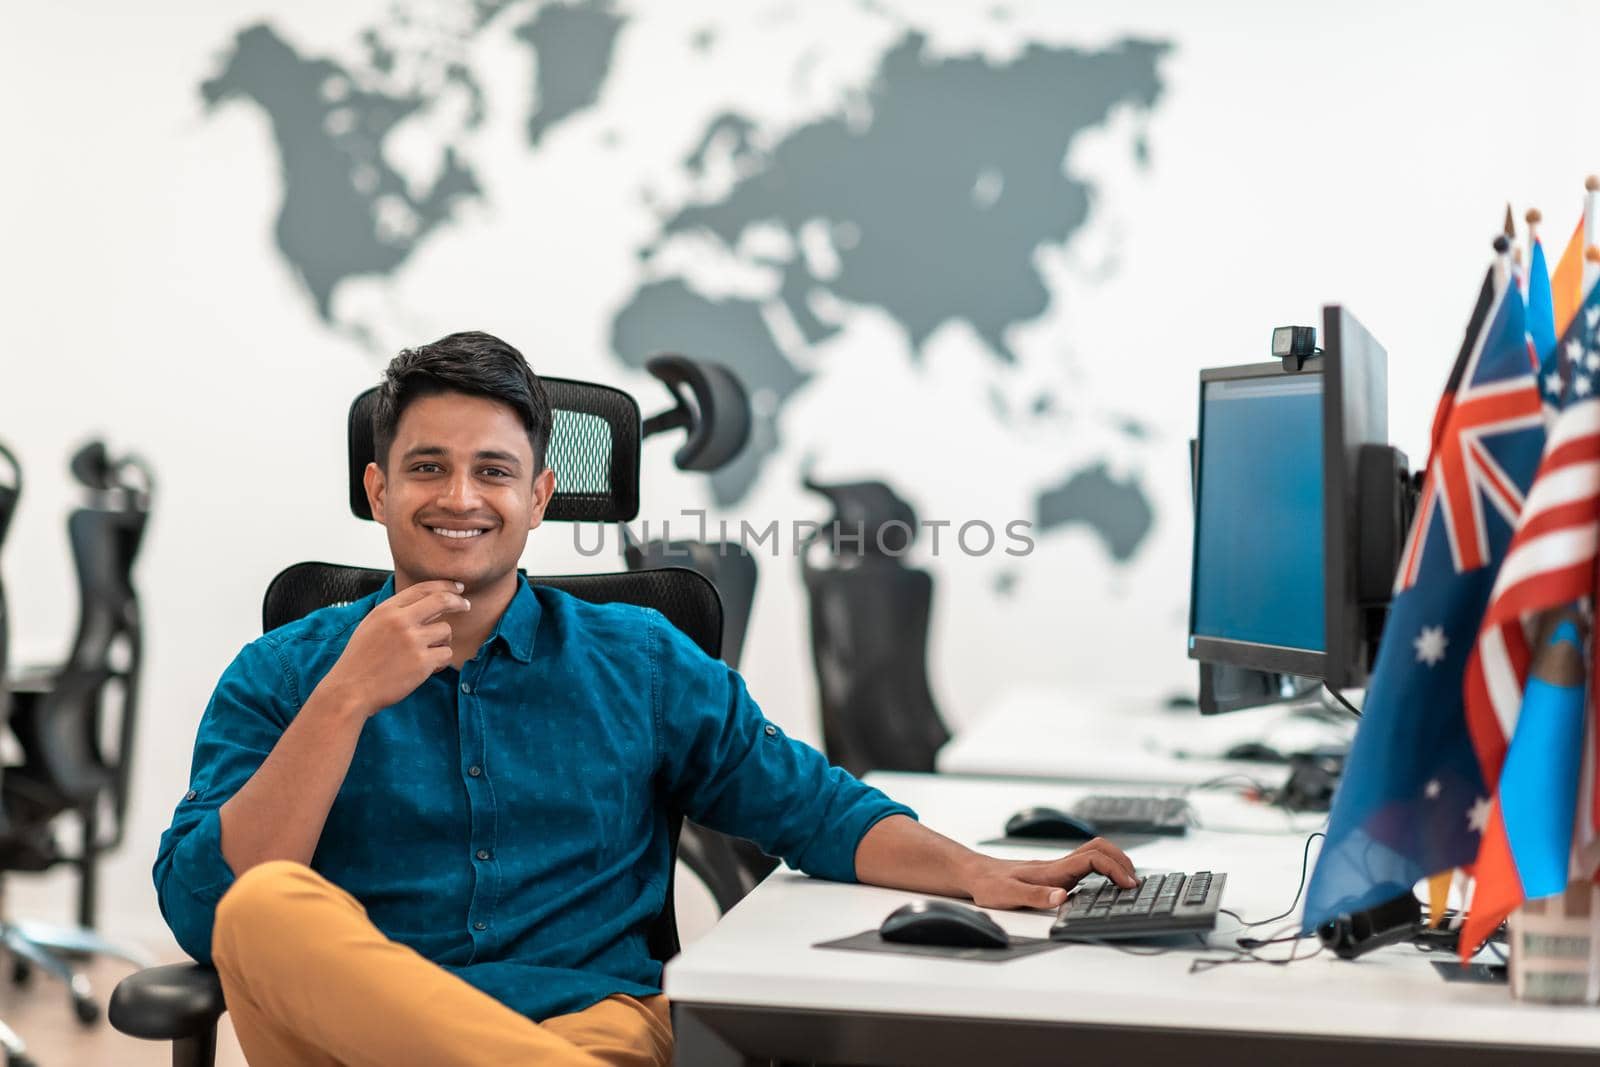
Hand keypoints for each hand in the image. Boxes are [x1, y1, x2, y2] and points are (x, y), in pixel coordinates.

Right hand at [317, 580, 471, 716]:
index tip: (457, 588)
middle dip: (458, 601)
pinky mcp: (422, 662)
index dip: (444, 586)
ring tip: (425, 654)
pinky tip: (428, 668)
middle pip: (441, 601)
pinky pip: (446, 654)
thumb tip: (424, 603)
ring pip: (446, 630)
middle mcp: (400, 621)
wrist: (351, 690)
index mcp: (386, 610)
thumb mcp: (371, 626)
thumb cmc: (360, 661)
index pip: (422, 588)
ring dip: (441, 642)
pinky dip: (441, 661)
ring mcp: (412, 641)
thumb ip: (395, 613)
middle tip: (465, 605)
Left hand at [963, 837, 1137, 909]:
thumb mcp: (1008, 895)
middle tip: (1136, 881)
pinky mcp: (1055, 873)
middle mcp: (1059, 866)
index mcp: (1053, 870)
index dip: (1115, 869)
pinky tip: (1107, 884)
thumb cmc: (989, 885)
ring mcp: (1058, 868)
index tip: (1129, 884)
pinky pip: (1087, 864)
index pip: (1093, 859)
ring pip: (1095, 854)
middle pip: (1099, 849)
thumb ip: (1035, 896)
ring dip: (1115, 862)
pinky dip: (1104, 869)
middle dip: (1122, 861)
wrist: (975, 874)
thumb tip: (1061, 897)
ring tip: (1130, 881)